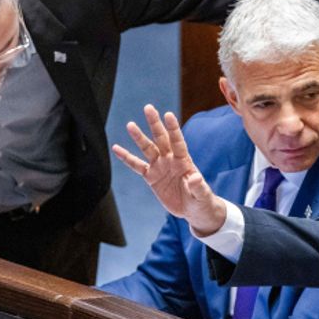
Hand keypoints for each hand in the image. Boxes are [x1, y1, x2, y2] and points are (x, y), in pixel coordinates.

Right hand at [112, 104, 226, 235]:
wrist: (193, 209)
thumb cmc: (201, 200)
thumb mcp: (202, 195)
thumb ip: (198, 186)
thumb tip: (196, 177)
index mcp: (184, 161)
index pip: (178, 142)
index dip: (173, 129)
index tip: (168, 115)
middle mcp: (170, 160)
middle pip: (161, 139)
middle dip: (155, 124)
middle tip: (148, 108)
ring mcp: (160, 167)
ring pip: (147, 149)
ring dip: (139, 137)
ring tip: (130, 124)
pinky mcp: (151, 177)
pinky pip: (136, 166)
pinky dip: (126, 158)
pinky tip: (116, 149)